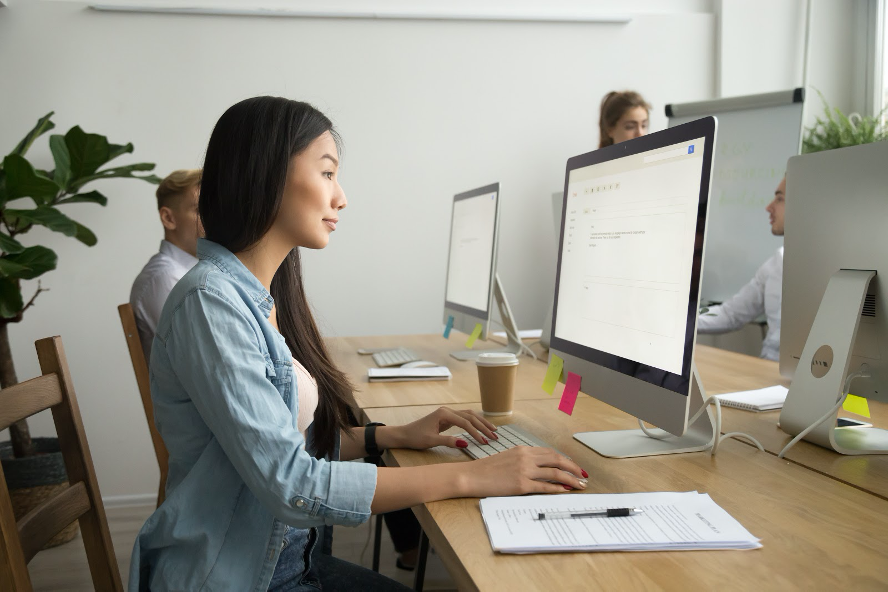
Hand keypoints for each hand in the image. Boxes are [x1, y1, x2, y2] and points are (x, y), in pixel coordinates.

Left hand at [395, 406, 498, 449]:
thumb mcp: (431, 441)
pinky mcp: (447, 418)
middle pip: (470, 416)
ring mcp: (447, 413)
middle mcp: (447, 411)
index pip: (465, 423)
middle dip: (483, 426)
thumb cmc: (415, 437)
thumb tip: (466, 443)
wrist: (403, 434)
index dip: (476, 433)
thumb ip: (448, 441)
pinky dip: (474, 423)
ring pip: (469, 416)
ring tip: (493, 431)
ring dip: (481, 423)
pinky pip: (464, 419)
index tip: (485, 442)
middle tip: (495, 437)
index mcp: (444, 414)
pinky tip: (481, 428)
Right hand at [466, 446, 588, 495]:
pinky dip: (557, 489)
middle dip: (573, 468)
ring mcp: (524, 470)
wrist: (471, 476)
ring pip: (554, 473)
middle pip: (557, 460)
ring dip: (570, 479)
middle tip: (583, 475)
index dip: (565, 459)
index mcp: (523, 449)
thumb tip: (540, 468)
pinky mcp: (521, 485)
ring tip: (579, 485)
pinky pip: (544, 487)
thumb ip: (523, 459)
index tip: (573, 466)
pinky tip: (564, 491)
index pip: (550, 452)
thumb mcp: (507, 457)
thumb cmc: (486, 469)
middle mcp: (526, 457)